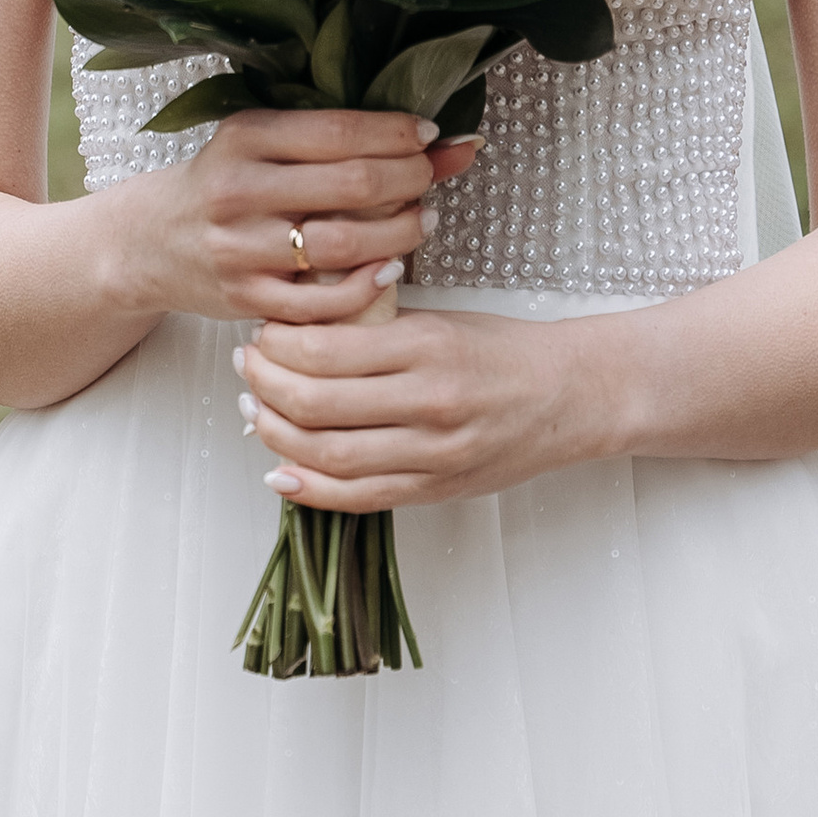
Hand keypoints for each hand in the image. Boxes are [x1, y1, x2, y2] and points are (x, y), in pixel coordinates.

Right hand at [105, 107, 481, 328]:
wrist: (149, 242)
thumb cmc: (221, 186)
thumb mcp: (263, 144)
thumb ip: (340, 138)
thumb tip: (444, 138)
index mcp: (245, 137)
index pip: (340, 130)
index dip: (398, 133)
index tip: (428, 134)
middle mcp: (238, 190)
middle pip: (354, 184)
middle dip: (411, 179)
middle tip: (428, 178)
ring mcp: (241, 249)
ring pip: (346, 244)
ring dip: (402, 232)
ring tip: (420, 221)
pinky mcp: (246, 298)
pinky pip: (325, 302)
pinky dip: (369, 286)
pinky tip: (389, 268)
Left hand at [237, 301, 614, 510]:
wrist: (571, 396)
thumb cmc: (503, 352)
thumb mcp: (440, 320)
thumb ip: (374, 326)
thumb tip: (297, 328)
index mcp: (426, 346)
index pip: (322, 351)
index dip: (275, 347)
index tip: (260, 336)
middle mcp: (429, 401)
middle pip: (314, 404)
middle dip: (263, 387)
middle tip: (245, 370)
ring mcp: (433, 452)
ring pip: (327, 454)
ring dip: (274, 435)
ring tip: (254, 413)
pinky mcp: (436, 489)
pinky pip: (357, 496)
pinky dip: (308, 488)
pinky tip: (280, 471)